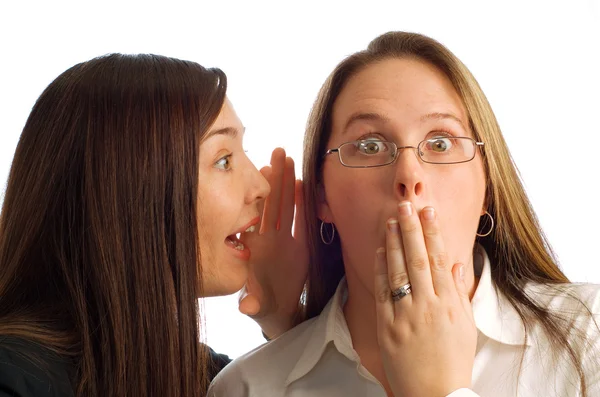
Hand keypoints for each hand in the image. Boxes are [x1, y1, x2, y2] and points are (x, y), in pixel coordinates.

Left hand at [238, 148, 308, 338]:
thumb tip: (246, 308)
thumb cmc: (263, 306)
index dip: (261, 195)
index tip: (261, 173)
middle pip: (272, 203)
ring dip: (288, 183)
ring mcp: (283, 239)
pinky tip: (303, 183)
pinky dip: (302, 203)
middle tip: (277, 151)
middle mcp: (269, 239)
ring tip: (289, 159)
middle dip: (275, 178)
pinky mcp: (299, 244)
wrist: (279, 310)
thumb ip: (253, 304)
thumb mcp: (258, 307)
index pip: (259, 216)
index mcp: (258, 249)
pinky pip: (300, 219)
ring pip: (286, 206)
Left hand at [374, 201, 475, 396]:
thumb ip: (459, 293)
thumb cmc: (453, 362)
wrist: (435, 396)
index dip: (432, 234)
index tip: (428, 211)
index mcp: (450, 304)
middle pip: (417, 259)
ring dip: (394, 242)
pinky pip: (382, 291)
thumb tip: (455, 263)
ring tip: (391, 219)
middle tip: (406, 205)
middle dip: (411, 229)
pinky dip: (381, 269)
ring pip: (398, 270)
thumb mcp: (465, 327)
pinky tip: (380, 250)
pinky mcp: (386, 327)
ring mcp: (405, 315)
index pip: (439, 260)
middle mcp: (427, 306)